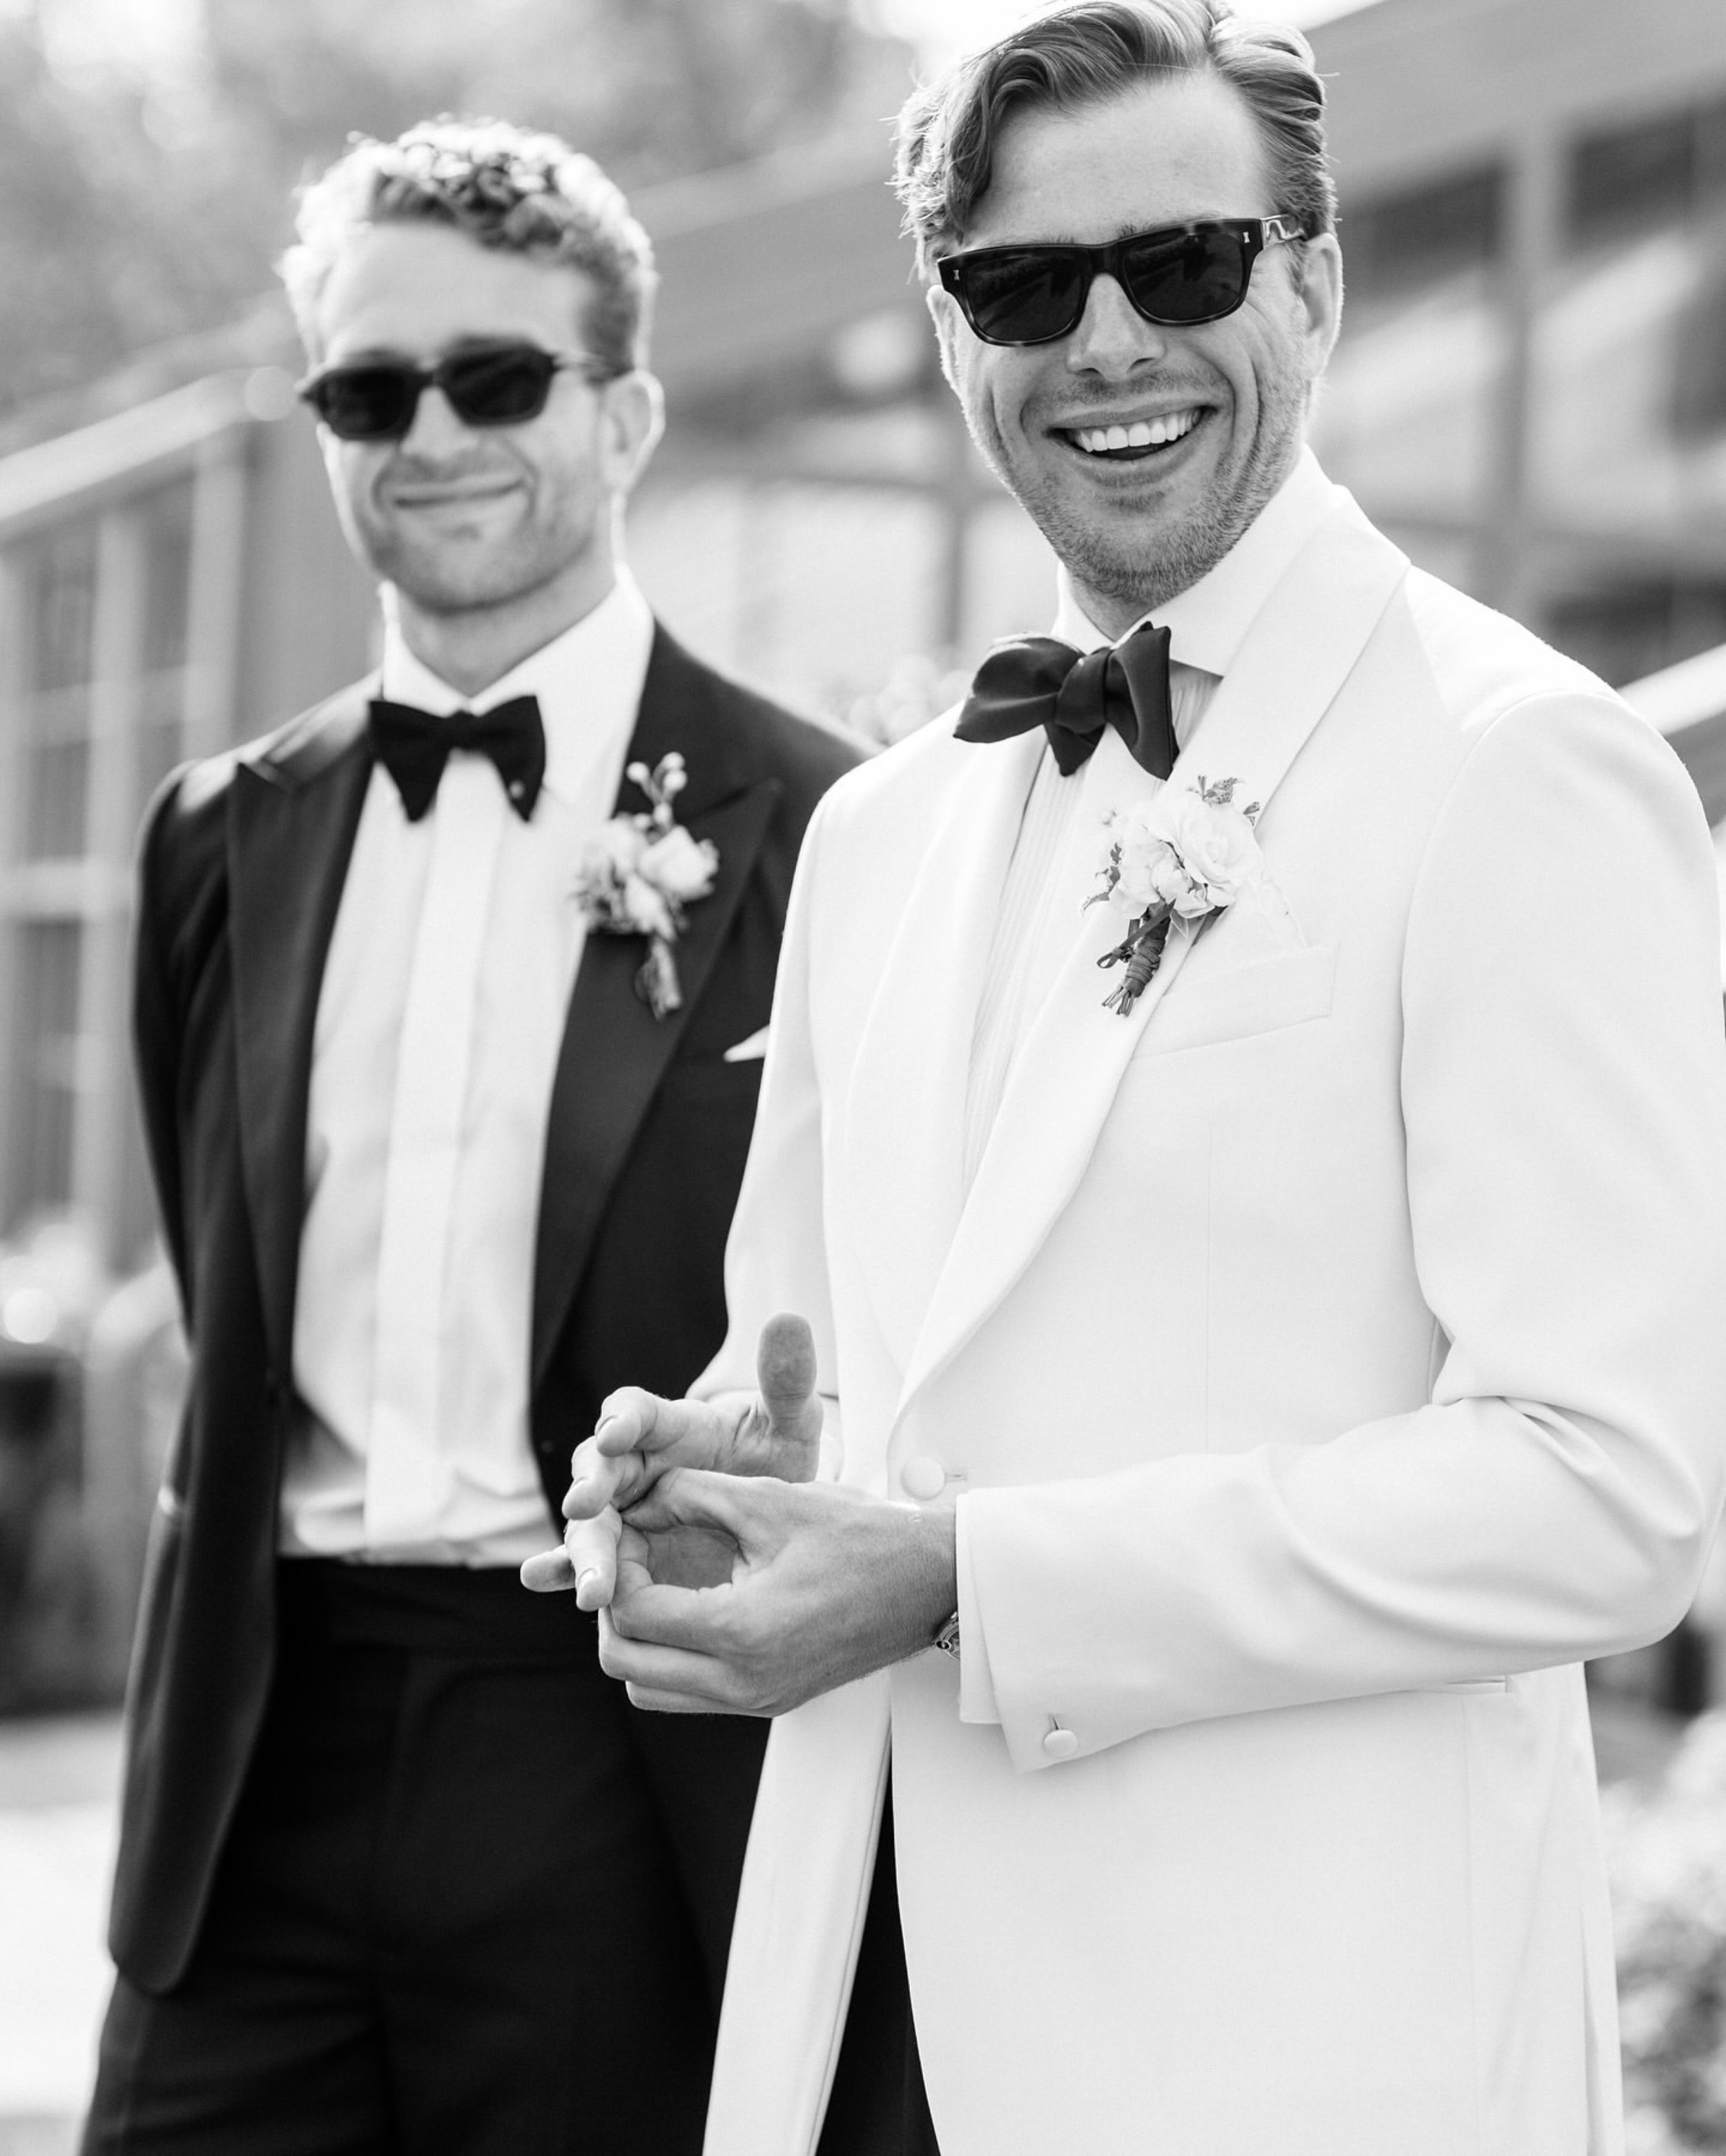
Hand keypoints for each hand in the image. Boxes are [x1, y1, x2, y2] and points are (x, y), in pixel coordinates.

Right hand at [519, 1312, 824, 1606]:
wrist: (773, 1511)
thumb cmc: (774, 1455)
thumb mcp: (790, 1421)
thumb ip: (787, 1378)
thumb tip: (789, 1318)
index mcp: (668, 1425)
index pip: (635, 1410)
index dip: (623, 1418)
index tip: (615, 1431)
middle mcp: (633, 1464)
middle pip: (597, 1468)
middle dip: (589, 1487)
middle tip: (583, 1507)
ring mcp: (623, 1510)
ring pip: (589, 1522)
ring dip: (581, 1548)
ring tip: (590, 1585)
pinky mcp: (621, 1552)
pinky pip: (582, 1558)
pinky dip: (559, 1569)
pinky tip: (540, 1579)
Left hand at [596, 1470, 956, 1715]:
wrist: (931, 1582)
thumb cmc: (863, 1538)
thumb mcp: (770, 1499)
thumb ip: (692, 1492)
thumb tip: (639, 1496)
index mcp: (742, 1631)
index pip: (633, 1613)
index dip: (618, 1564)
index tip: (633, 1528)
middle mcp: (744, 1682)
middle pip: (625, 1666)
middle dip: (614, 1607)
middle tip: (634, 1558)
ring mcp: (757, 1701)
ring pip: (648, 1690)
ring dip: (638, 1640)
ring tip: (660, 1582)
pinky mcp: (770, 1702)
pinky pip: (688, 1694)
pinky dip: (670, 1656)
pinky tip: (692, 1604)